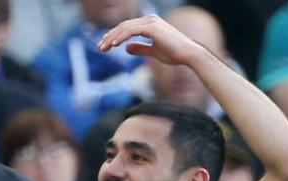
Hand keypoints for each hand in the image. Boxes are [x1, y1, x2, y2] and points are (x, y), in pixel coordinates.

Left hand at [97, 14, 211, 66]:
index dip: (114, 35)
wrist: (188, 54)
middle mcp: (149, 20)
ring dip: (112, 38)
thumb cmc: (174, 54)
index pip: (127, 27)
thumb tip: (126, 48)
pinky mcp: (152, 27)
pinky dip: (121, 37)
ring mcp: (151, 22)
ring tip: (103, 48)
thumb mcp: (153, 51)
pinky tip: (114, 45)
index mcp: (150, 23)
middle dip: (110, 37)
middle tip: (100, 47)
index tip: (104, 45)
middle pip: (123, 26)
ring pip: (125, 28)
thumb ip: (140, 48)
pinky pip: (132, 31)